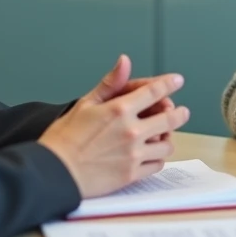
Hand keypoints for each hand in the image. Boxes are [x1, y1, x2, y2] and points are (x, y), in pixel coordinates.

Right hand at [38, 55, 189, 197]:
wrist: (54, 172)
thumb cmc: (65, 138)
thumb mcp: (85, 103)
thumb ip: (110, 83)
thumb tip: (125, 61)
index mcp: (120, 110)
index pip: (154, 91)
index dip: (169, 83)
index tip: (177, 80)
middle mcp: (131, 131)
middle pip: (170, 118)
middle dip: (179, 113)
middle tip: (181, 112)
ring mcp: (133, 154)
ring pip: (166, 144)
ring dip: (167, 138)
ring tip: (163, 136)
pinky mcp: (131, 174)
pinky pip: (157, 165)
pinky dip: (157, 159)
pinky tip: (152, 154)